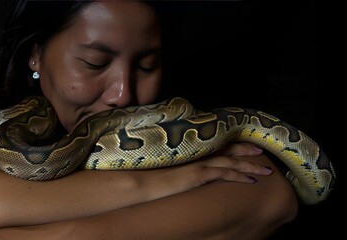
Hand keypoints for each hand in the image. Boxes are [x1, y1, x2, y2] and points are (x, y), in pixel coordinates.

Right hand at [138, 142, 271, 199]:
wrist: (142, 179)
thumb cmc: (149, 172)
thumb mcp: (166, 162)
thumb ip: (178, 160)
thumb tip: (184, 164)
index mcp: (192, 149)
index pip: (217, 143)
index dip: (234, 143)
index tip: (248, 144)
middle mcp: (198, 153)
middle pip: (228, 149)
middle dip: (248, 150)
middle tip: (263, 153)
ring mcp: (200, 163)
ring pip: (232, 162)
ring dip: (251, 166)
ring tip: (267, 170)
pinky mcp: (200, 174)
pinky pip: (225, 174)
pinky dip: (240, 176)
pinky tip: (252, 180)